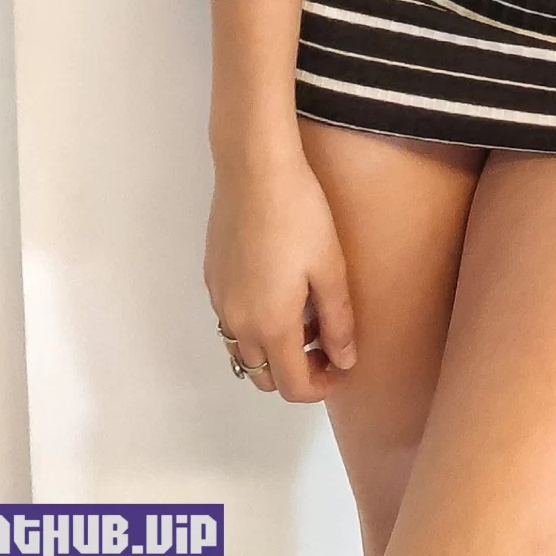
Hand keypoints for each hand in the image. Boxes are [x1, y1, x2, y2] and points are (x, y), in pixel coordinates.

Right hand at [204, 133, 357, 402]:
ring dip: (272, 350)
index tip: (341, 365)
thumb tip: (344, 361)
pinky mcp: (212, 277)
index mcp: (271, 326)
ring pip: (243, 350)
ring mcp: (220, 300)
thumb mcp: (330, 268)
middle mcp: (238, 322)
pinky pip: (231, 321)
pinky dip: (254, 324)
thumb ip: (338, 322)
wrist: (254, 168)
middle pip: (264, 376)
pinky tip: (276, 287)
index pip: (293, 387)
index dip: (321, 386)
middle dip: (296, 371)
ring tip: (302, 313)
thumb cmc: (299, 215)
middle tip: (324, 340)